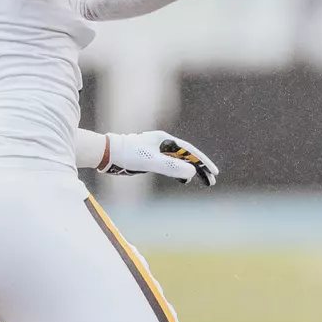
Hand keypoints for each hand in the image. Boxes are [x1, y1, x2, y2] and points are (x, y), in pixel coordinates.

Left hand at [99, 132, 218, 186]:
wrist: (106, 153)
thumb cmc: (127, 155)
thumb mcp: (151, 162)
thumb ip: (171, 166)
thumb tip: (192, 171)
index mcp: (165, 140)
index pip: (190, 151)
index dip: (203, 162)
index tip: (214, 172)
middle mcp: (163, 143)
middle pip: (187, 155)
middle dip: (201, 167)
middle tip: (212, 180)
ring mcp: (157, 150)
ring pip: (180, 160)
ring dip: (192, 170)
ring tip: (202, 181)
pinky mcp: (151, 157)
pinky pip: (171, 164)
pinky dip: (180, 172)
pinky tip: (183, 180)